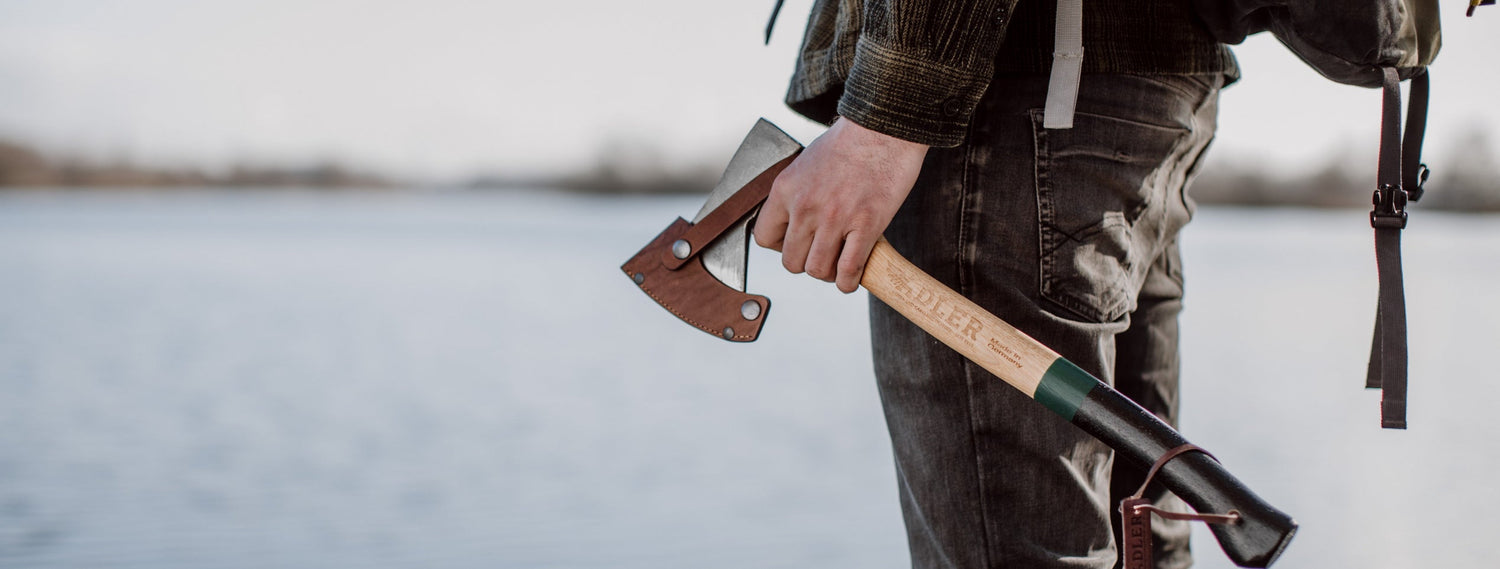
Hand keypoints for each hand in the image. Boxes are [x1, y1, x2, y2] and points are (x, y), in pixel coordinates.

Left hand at [754, 117, 928, 292]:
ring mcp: (835, 218)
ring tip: (839, 264)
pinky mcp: (866, 224)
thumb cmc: (851, 141)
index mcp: (785, 189)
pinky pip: (848, 270)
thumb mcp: (807, 163)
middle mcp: (805, 206)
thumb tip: (797, 221)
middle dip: (807, 262)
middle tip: (823, 254)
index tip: (798, 242)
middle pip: (791, 261)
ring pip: (817, 270)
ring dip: (829, 274)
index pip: (764, 237)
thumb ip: (798, 193)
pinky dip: (849, 281)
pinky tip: (853, 277)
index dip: (781, 246)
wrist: (884, 127)